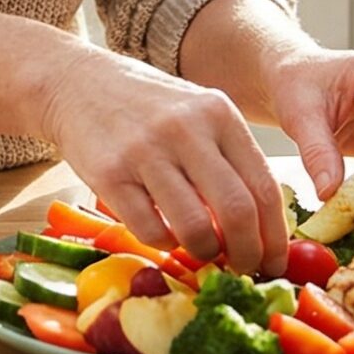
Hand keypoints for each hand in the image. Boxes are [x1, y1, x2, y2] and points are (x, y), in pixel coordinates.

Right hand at [30, 46, 293, 277]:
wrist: (78, 83)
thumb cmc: (148, 107)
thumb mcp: (197, 115)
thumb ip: (227, 160)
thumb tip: (259, 228)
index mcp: (219, 113)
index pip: (264, 186)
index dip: (274, 235)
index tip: (275, 261)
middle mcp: (186, 129)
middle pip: (237, 211)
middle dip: (247, 253)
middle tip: (244, 269)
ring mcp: (145, 151)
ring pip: (195, 228)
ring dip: (206, 254)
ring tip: (204, 254)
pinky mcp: (110, 174)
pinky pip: (150, 230)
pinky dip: (165, 244)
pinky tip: (165, 234)